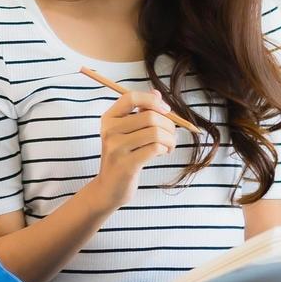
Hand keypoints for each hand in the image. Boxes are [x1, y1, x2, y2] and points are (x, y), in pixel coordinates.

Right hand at [91, 89, 177, 210]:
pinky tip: (164, 153)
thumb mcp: (127, 132)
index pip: (131, 97)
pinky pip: (155, 148)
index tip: (165, 111)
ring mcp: (116, 148)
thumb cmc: (123, 156)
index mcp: (109, 118)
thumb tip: (157, 93)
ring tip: (169, 145)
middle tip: (171, 134)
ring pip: (155, 133)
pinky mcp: (126, 165)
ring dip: (170, 139)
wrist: (109, 188)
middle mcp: (109, 131)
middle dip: (169, 125)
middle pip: (149, 116)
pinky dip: (165, 149)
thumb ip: (141, 111)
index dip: (152, 101)